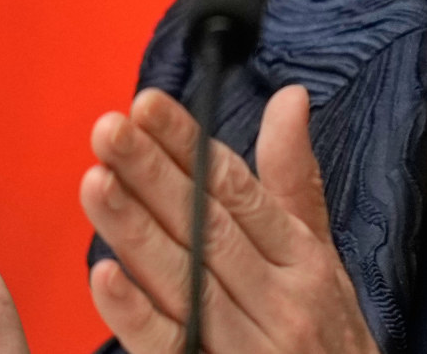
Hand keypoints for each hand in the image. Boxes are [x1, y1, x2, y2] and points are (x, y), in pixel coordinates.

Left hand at [80, 85, 377, 353]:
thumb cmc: (331, 342)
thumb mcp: (324, 259)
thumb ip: (295, 181)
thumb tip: (290, 98)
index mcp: (302, 259)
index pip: (238, 190)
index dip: (190, 145)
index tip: (147, 104)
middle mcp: (280, 300)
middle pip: (207, 227)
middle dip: (154, 175)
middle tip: (109, 129)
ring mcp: (249, 347)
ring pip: (185, 280)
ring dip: (136, 230)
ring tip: (95, 181)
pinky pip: (172, 348)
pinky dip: (137, 315)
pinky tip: (104, 278)